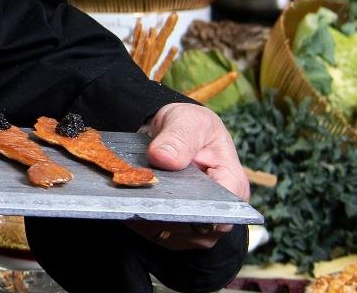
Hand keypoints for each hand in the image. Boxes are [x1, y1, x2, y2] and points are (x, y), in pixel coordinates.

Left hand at [123, 101, 248, 251]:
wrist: (175, 134)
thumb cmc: (191, 127)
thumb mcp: (187, 122)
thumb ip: (178, 138)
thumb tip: (163, 158)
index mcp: (231, 183)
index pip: (224, 208)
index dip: (198, 209)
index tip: (169, 199)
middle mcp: (220, 209)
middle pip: (196, 226)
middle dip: (167, 213)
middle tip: (139, 198)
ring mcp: (199, 222)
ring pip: (176, 233)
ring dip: (151, 219)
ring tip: (128, 201)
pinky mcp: (178, 227)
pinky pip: (159, 233)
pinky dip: (141, 222)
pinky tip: (126, 207)